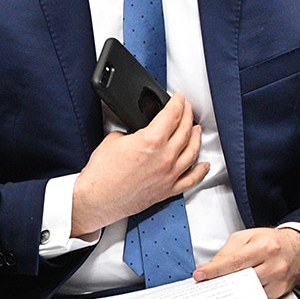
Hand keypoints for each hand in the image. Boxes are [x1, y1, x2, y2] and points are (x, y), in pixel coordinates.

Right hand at [70, 92, 207, 237]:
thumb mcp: (114, 140)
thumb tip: (141, 131)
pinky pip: (191, 180)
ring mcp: (168, 175)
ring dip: (196, 138)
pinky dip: (200, 171)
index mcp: (151, 141)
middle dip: (187, 115)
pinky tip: (204, 165)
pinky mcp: (167, 190)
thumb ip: (133, 132)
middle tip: (187, 108)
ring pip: (192, 152)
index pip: (172, 115)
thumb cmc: (100, 175)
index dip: (178, 102)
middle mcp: (164, 157)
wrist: (94, 200)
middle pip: (185, 130)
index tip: (179, 98)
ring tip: (196, 129)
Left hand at [194, 227, 299, 298]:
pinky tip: (235, 295)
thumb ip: (228, 251)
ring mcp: (277, 280)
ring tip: (218, 290)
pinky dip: (244, 298)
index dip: (215, 270)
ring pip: (247, 292)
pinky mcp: (279, 292)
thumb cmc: (271, 242)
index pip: (235, 261)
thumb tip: (210, 268)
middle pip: (241, 279)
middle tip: (205, 286)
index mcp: (264, 246)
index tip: (200, 275)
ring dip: (230, 293)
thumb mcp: (248, 237)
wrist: (298, 250)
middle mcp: (273, 264)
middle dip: (220, 283)